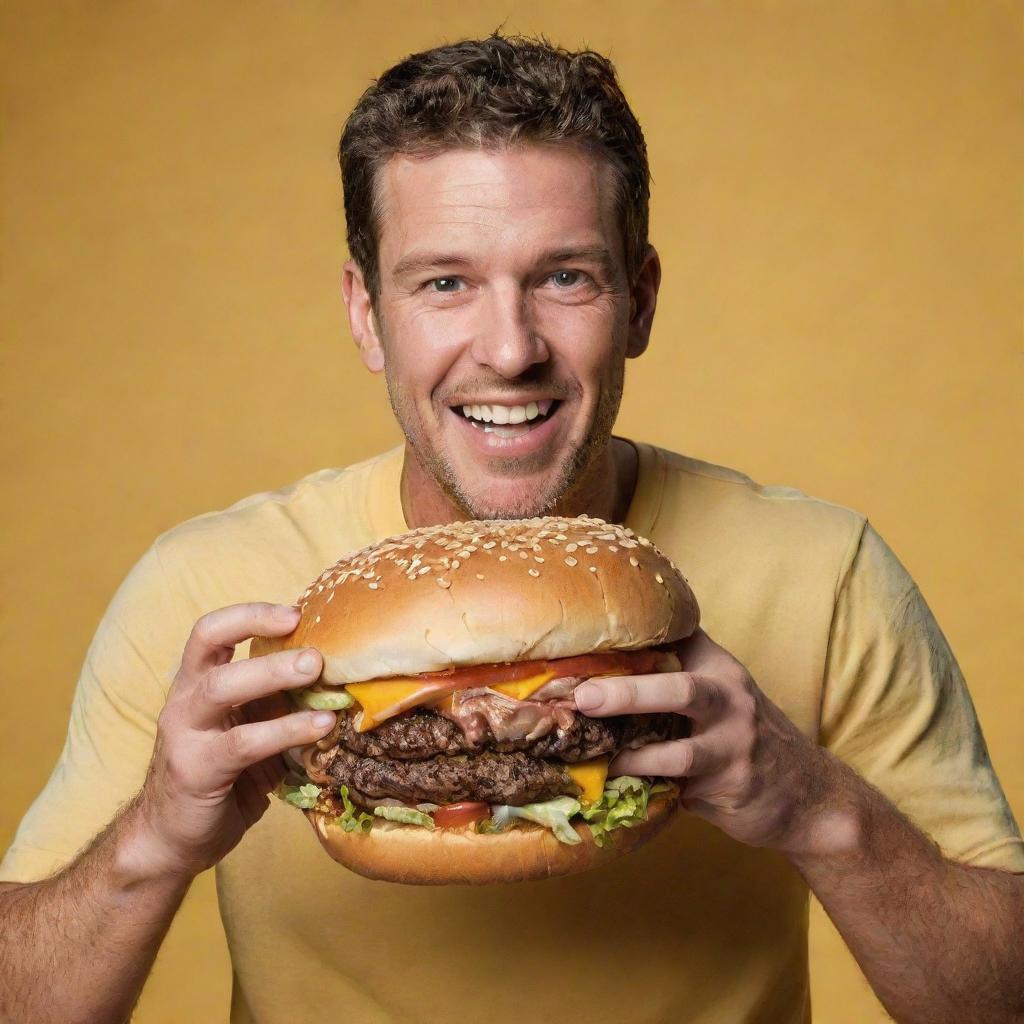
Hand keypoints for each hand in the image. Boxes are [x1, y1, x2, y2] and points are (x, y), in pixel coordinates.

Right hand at [128, 603, 335, 878]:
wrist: (172, 838)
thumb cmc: (221, 776)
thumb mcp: (247, 729)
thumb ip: (274, 703)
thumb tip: (336, 677)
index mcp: (195, 682)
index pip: (211, 631)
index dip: (250, 614)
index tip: (295, 612)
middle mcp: (184, 699)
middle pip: (211, 645)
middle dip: (263, 634)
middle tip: (313, 644)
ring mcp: (185, 733)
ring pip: (223, 687)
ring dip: (273, 674)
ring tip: (318, 672)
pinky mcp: (196, 769)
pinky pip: (245, 742)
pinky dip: (287, 729)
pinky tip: (321, 726)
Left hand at [573, 629, 839, 852]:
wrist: (810, 795)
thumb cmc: (744, 734)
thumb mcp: (722, 691)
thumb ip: (678, 671)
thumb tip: (601, 661)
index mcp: (721, 669)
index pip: (678, 639)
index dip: (636, 636)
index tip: (587, 637)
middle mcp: (731, 702)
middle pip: (679, 690)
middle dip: (628, 693)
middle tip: (584, 698)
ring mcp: (734, 749)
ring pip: (678, 754)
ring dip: (632, 760)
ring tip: (599, 762)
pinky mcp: (732, 791)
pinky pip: (680, 792)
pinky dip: (649, 793)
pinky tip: (622, 794)